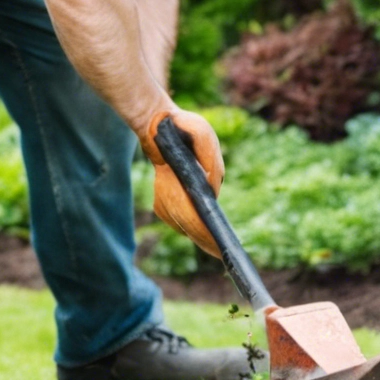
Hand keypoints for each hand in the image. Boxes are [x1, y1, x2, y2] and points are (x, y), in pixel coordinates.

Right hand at [141, 109, 224, 258]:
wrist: (156, 124)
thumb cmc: (180, 126)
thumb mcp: (202, 133)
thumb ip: (210, 158)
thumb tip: (212, 188)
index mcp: (175, 181)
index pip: (192, 214)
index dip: (206, 233)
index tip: (219, 247)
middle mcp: (166, 194)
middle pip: (187, 225)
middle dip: (205, 241)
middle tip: (223, 255)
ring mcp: (162, 198)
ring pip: (181, 224)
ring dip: (198, 237)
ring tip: (216, 249)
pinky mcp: (162, 198)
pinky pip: (177, 219)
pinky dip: (191, 228)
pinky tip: (205, 236)